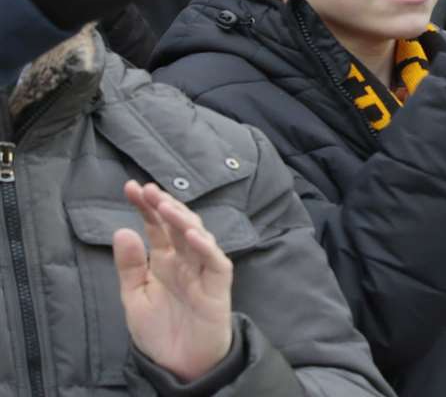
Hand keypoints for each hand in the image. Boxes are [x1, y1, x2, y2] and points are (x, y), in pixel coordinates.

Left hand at [114, 182, 232, 382]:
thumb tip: (122, 231)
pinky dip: (206, 247)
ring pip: (198, 236)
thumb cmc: (159, 330)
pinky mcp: (218, 285)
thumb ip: (129, 267)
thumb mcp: (134, 297)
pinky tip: (193, 235)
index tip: (131, 188)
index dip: (145, 207)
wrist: (179, 363)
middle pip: (178, 225)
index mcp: (164, 260)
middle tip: (149, 190)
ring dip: (183, 220)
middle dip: (164, 206)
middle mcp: (185, 259)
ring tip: (166, 206)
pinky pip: (215, 261)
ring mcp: (202, 269)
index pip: (156, 226)